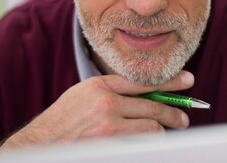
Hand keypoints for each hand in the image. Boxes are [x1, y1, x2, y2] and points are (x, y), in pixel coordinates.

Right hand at [0, 70, 194, 152]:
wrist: (39, 145)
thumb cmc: (62, 121)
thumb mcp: (84, 95)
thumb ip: (113, 91)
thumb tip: (149, 94)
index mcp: (100, 85)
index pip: (143, 81)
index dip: (169, 81)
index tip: (188, 81)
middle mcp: (105, 102)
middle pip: (152, 106)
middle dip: (172, 113)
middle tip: (183, 119)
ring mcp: (107, 126)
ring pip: (150, 127)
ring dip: (159, 132)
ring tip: (163, 134)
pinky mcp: (108, 146)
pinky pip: (139, 144)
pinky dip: (146, 144)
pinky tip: (146, 144)